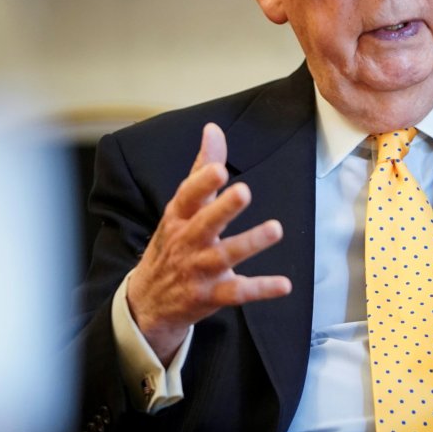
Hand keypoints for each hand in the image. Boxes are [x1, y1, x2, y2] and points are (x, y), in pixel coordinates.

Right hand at [128, 122, 291, 362]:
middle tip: (243, 192)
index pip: (187, 197)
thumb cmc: (172, 244)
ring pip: (225, 255)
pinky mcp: (212, 295)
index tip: (218, 169)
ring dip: (250, 242)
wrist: (148, 303)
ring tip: (275, 229)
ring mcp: (199, 270)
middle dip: (222, 208)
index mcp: (179, 217)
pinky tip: (284, 284)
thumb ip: (202, 169)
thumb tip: (213, 128)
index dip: (201, 183)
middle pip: (205, 223)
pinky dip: (261, 288)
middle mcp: (188, 241)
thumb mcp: (181, 207)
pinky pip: (238, 292)